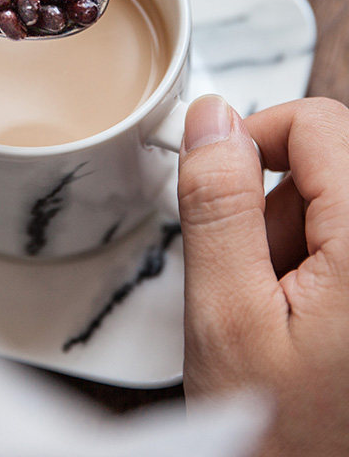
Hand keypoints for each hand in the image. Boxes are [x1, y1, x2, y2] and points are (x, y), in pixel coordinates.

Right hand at [178, 95, 348, 456]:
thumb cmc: (286, 439)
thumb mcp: (226, 316)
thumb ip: (218, 207)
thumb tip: (210, 121)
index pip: (317, 124)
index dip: (252, 141)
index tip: (219, 185)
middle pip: (330, 160)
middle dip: (273, 206)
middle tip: (254, 277)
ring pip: (335, 198)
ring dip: (293, 238)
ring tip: (280, 307)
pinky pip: (341, 236)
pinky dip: (314, 261)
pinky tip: (306, 315)